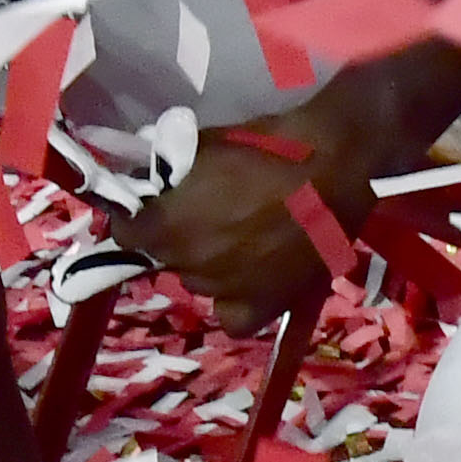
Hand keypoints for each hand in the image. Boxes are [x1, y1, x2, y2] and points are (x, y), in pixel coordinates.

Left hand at [126, 124, 363, 323]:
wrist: (334, 165)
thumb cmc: (269, 146)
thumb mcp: (206, 144)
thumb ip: (172, 169)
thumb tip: (157, 181)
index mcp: (167, 224)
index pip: (126, 233)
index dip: (135, 218)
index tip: (149, 206)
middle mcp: (189, 264)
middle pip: (164, 257)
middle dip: (174, 237)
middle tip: (200, 216)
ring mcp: (226, 289)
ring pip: (198, 282)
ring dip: (205, 264)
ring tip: (234, 241)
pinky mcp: (266, 305)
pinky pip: (233, 317)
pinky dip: (234, 302)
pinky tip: (245, 282)